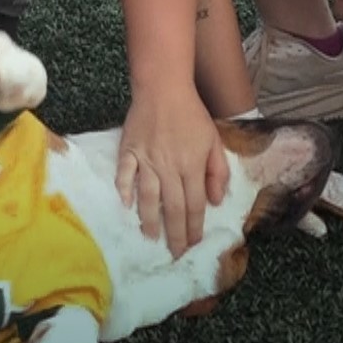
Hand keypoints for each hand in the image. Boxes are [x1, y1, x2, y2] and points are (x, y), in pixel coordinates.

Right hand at [115, 84, 228, 257]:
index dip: (194, 228)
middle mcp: (169, 167)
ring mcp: (147, 160)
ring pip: (148, 197)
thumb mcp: (214, 141)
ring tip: (150, 237)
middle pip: (173, 207)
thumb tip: (215, 202)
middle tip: (174, 253)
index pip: (194, 205)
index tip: (193, 244)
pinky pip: (125, 174)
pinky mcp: (129, 150)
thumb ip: (217, 172)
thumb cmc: (191, 115)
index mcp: (192, 166)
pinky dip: (125, 190)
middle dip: (175, 234)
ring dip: (150, 219)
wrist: (163, 88)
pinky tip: (126, 205)